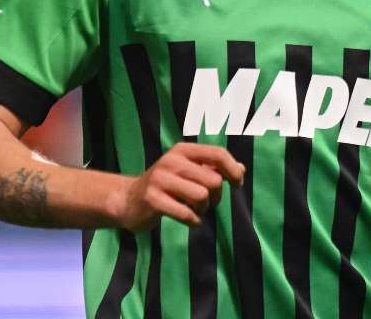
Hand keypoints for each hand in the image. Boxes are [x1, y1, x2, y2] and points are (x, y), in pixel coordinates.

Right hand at [121, 143, 244, 230]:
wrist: (128, 200)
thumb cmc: (166, 185)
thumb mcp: (188, 171)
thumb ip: (213, 168)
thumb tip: (241, 169)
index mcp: (183, 150)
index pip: (218, 154)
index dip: (233, 170)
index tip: (237, 184)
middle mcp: (172, 161)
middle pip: (213, 180)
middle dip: (216, 197)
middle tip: (207, 203)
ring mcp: (161, 179)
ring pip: (202, 196)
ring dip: (203, 209)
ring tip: (195, 210)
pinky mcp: (153, 199)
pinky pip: (186, 213)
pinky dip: (194, 221)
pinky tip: (190, 220)